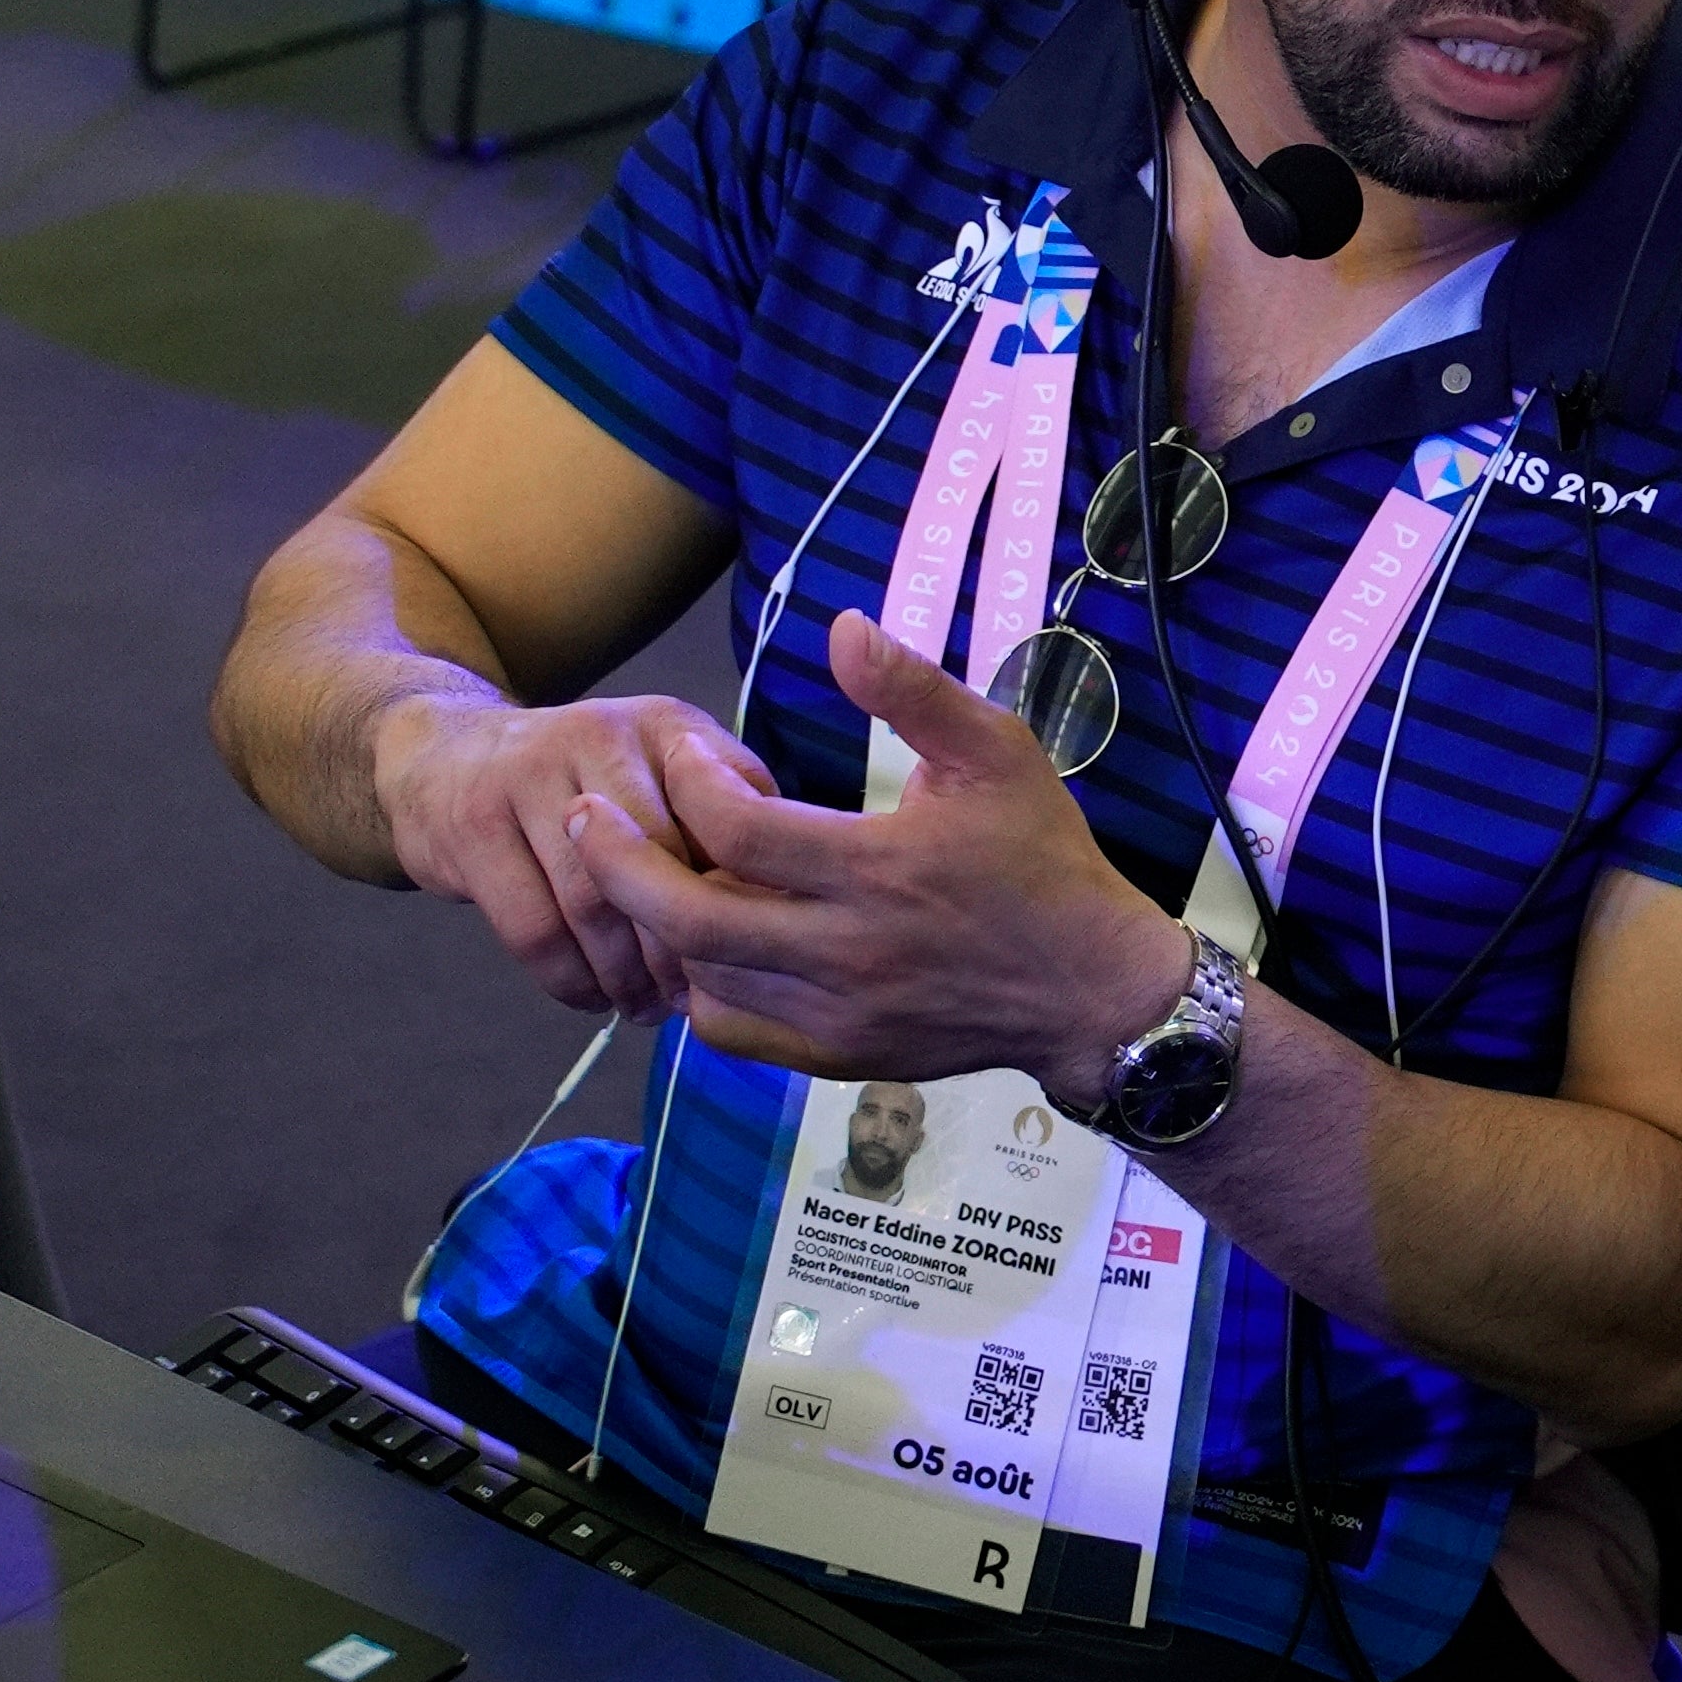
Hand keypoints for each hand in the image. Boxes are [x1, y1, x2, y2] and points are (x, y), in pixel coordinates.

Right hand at [374, 686, 773, 1021]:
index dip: (742, 898)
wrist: (443, 759)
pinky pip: (533, 928)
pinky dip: (570, 980)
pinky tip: (593, 999)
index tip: (754, 953)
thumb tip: (789, 907)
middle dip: (683, 946)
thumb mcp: (663, 772)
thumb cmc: (586, 785)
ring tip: (647, 1009)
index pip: (727, 818)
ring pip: (595, 902)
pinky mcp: (472, 827)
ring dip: (626, 975)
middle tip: (696, 1000)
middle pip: (662, 863)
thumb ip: (728, 820)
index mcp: (668, 727)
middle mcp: (601, 736)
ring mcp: (528, 777)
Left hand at [564, 611, 1189, 1100]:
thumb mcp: (1000, 754)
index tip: (687, 754)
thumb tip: (841, 627)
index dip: (691, 781)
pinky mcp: (838, 1055)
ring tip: (647, 875)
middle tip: (586, 818)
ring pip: (699, 973)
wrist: (1094, 992)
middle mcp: (846, 947)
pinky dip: (699, 987)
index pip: (738, 826)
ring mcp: (837, 1010)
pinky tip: (706, 947)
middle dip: (617, 861)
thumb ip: (915, 691)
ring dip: (659, 923)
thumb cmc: (1045, 862)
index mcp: (879, 866)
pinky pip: (730, 1030)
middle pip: (686, 913)